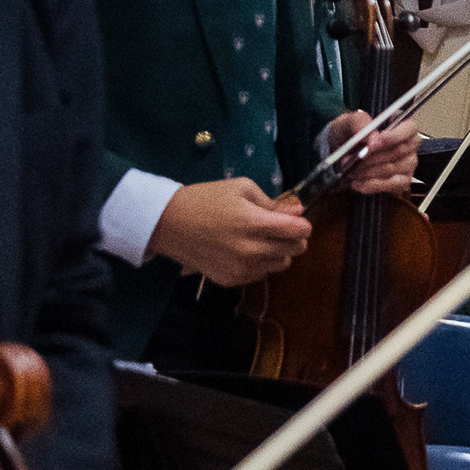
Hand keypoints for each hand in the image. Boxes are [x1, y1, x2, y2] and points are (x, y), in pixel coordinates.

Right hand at [151, 177, 311, 283]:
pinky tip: (244, 251)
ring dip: (278, 252)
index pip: (300, 232)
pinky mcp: (230, 280)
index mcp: (254, 223)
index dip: (302, 224)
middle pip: (296, 250)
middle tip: (278, 229)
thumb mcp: (241, 189)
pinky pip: (261, 275)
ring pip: (281, 265)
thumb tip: (298, 212)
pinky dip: (260, 264)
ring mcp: (241, 268)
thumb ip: (273, 203)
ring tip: (260, 240)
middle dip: (293, 238)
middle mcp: (251, 250)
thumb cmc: (206, 200)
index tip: (294, 220)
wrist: (168, 223)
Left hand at [322, 110, 417, 196]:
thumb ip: (360, 122)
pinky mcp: (402, 181)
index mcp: (401, 124)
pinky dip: (371, 185)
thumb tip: (374, 140)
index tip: (379, 139)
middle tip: (351, 158)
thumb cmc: (348, 134)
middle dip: (373, 156)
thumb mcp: (347, 121)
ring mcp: (408, 164)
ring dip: (368, 171)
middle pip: (400, 151)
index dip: (397, 135)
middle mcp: (409, 144)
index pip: (410, 128)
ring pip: (393, 169)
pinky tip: (357, 182)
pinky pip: (391, 185)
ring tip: (351, 170)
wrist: (340, 154)